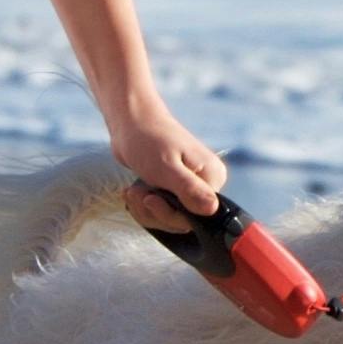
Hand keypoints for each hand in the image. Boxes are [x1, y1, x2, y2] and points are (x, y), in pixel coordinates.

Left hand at [111, 108, 224, 230]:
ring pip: (170, 218)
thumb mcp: (167, 168)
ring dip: (145, 209)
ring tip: (133, 190)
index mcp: (213, 177)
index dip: (171, 215)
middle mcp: (206, 184)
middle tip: (137, 192)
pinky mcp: (176, 189)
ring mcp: (191, 187)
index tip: (151, 199)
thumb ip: (189, 190)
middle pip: (183, 220)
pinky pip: (162, 211)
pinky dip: (144, 206)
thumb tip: (213, 209)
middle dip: (154, 212)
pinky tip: (134, 192)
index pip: (199, 217)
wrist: (129, 122)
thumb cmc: (147, 140)